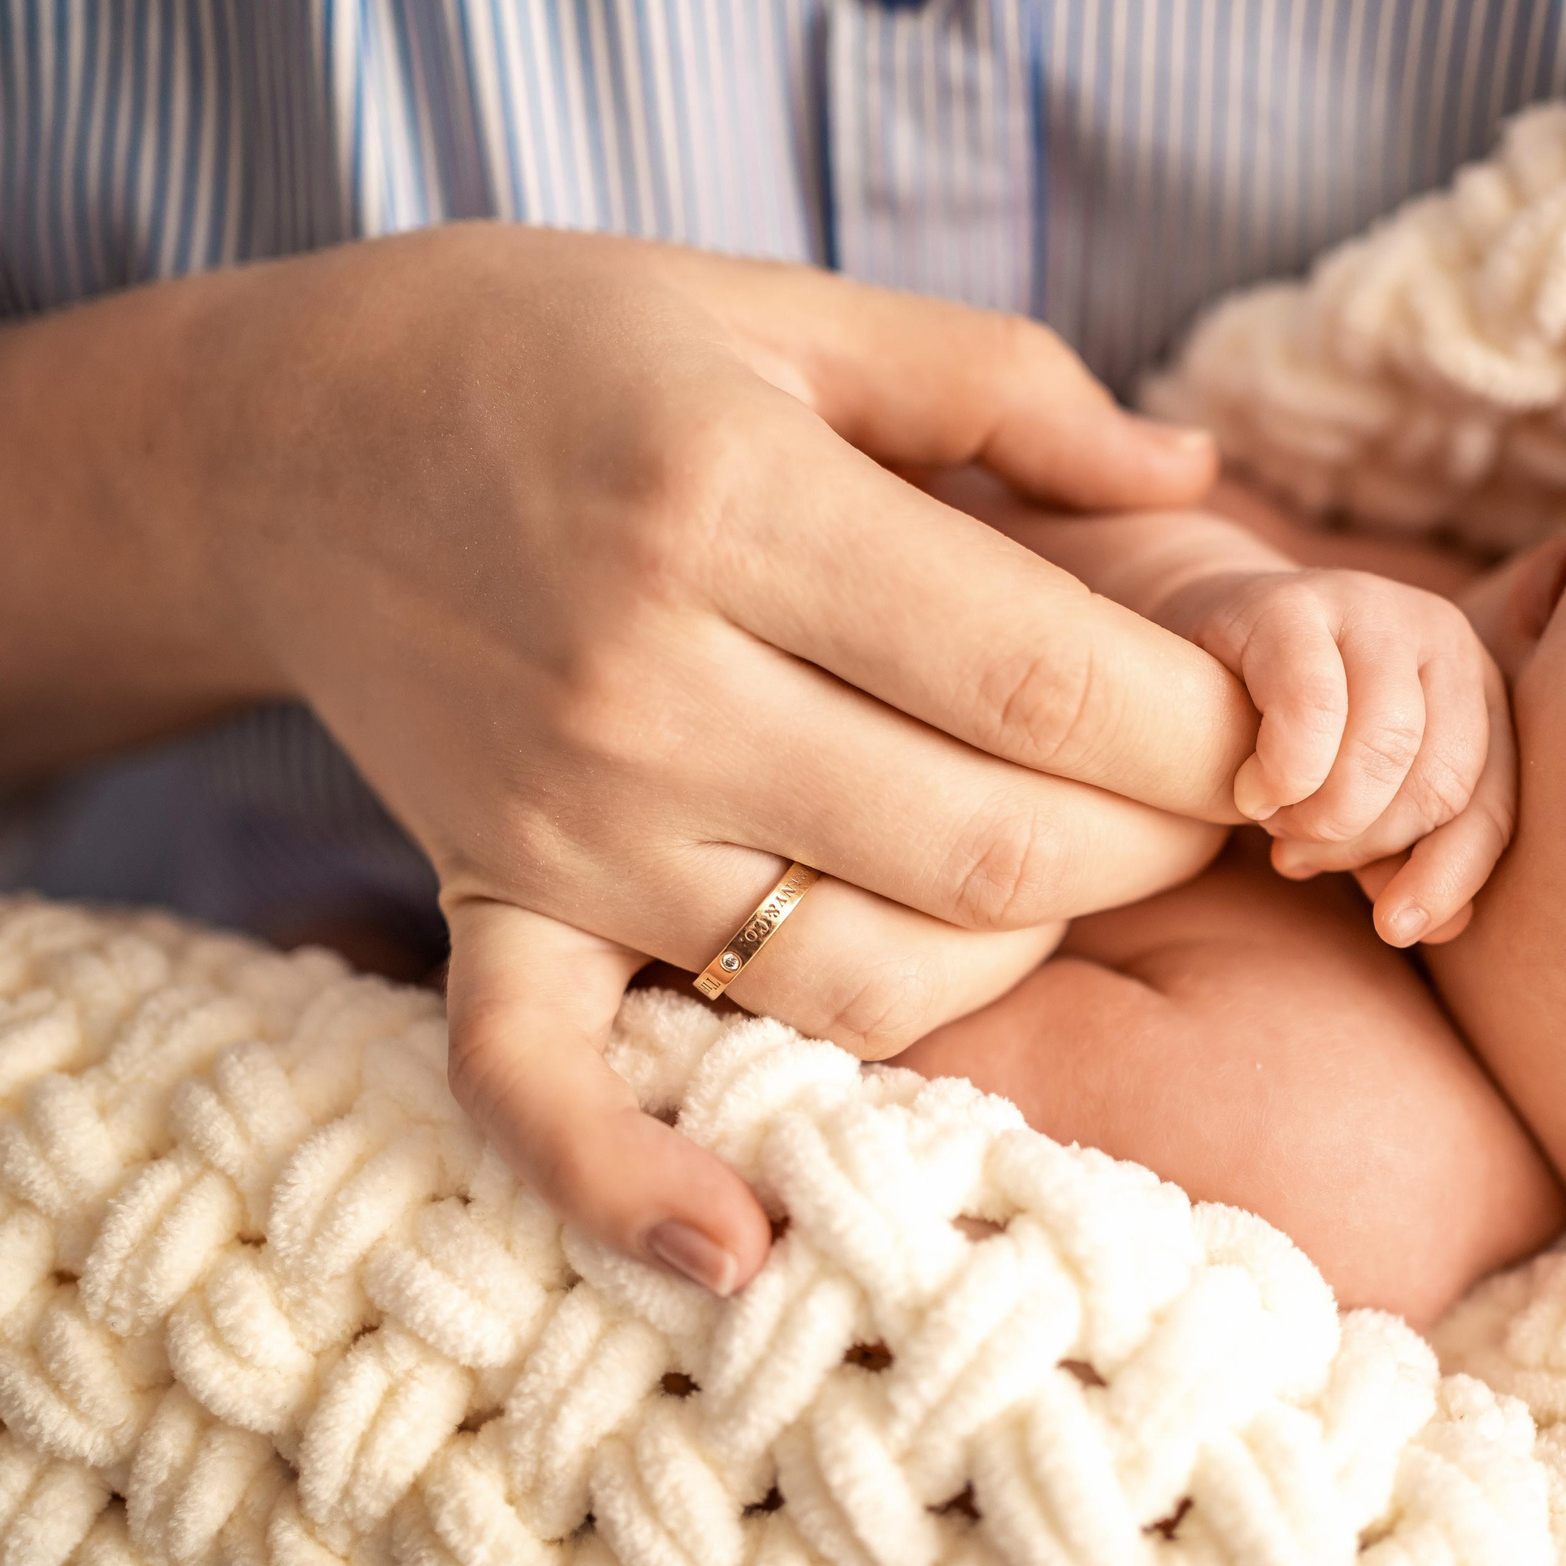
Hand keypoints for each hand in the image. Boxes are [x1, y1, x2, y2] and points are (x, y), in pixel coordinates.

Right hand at [153, 224, 1255, 1292]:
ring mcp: (566, 820)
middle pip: (987, 840)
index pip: (1042, 675)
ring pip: (859, 973)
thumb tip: (1200, 483)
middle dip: (1156, 842)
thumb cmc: (565, 350)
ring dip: (1013, 954)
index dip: (1202, 728)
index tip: (1271, 729)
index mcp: (736, 507)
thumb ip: (1005, 383)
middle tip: (1210, 800)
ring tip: (1064, 875)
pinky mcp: (495, 903)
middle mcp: (647, 686)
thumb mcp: (785, 311)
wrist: (294, 439)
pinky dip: (631, 1183)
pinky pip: (546, 1081)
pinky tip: (739, 1254)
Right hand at [1164, 566, 1514, 944]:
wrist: (1195, 646)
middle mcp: (1443, 638)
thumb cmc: (1283, 734)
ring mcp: (1373, 608)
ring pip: (1387, 748)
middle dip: (1366, 844)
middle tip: (1300, 856)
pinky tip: (1253, 791)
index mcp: (1476, 691)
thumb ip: (1398, 854)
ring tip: (1274, 823)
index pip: (1488, 804)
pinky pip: (1312, 707)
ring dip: (1323, 815)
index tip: (1393, 927)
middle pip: (1439, 782)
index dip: (1448, 876)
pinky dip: (1285, 773)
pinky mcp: (1295, 602)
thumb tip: (1445, 926)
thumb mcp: (1354, 798)